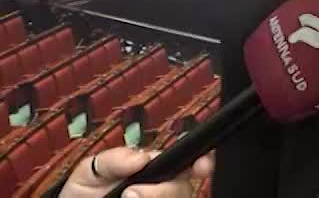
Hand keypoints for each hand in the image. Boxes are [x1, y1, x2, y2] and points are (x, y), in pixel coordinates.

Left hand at [59, 147, 213, 197]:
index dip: (201, 163)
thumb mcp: (90, 173)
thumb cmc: (84, 197)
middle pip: (184, 188)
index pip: (187, 163)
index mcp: (154, 171)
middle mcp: (163, 190)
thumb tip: (141, 156)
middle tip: (131, 194)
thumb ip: (113, 160)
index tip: (201, 166)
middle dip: (164, 191)